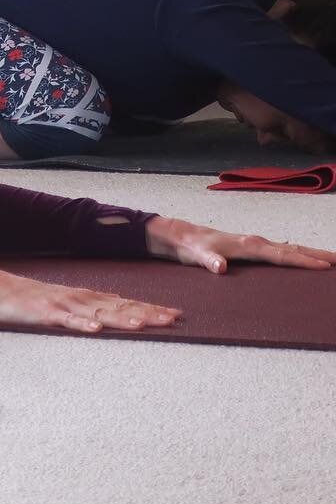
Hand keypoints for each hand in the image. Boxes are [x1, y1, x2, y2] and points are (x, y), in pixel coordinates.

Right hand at [0, 267, 180, 333]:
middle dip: (146, 314)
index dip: (151, 309)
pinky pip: (66, 321)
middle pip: (120, 309)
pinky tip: (95, 329)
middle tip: (172, 320)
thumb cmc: (38, 300)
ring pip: (98, 314)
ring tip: (142, 326)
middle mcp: (82, 300)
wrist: (2, 290)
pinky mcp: (47, 314)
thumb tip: (123, 305)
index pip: (127, 304)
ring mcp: (65, 306)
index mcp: (90, 299)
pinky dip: (81, 325)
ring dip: (121, 320)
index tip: (177, 315)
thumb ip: (96, 304)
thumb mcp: (72, 301)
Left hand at [145, 216, 335, 273]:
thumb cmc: (191, 246)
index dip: (302, 261)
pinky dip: (298, 254)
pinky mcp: (253, 247)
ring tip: (333, 260)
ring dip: (312, 254)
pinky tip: (306, 259)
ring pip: (290, 248)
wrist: (182, 236)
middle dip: (318, 255)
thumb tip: (220, 267)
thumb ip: (209, 261)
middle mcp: (256, 242)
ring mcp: (256, 243)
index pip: (281, 255)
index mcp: (248, 244)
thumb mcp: (197, 255)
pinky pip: (282, 251)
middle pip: (293, 249)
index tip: (324, 267)